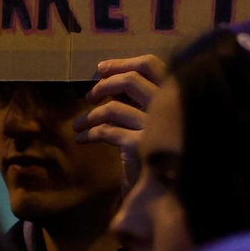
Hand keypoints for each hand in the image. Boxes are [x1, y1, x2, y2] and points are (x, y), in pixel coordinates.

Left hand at [74, 55, 165, 188]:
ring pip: (114, 108)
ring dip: (90, 115)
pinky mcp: (140, 145)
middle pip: (131, 80)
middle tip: (89, 96)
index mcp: (172, 95)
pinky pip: (108, 131)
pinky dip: (90, 133)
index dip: (123, 62)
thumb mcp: (147, 117)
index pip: (151, 63)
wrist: (161, 188)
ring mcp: (155, 126)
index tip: (101, 69)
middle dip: (105, 85)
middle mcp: (167, 107)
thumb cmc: (152, 149)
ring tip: (77, 124)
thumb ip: (137, 97)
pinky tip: (81, 138)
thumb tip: (108, 77)